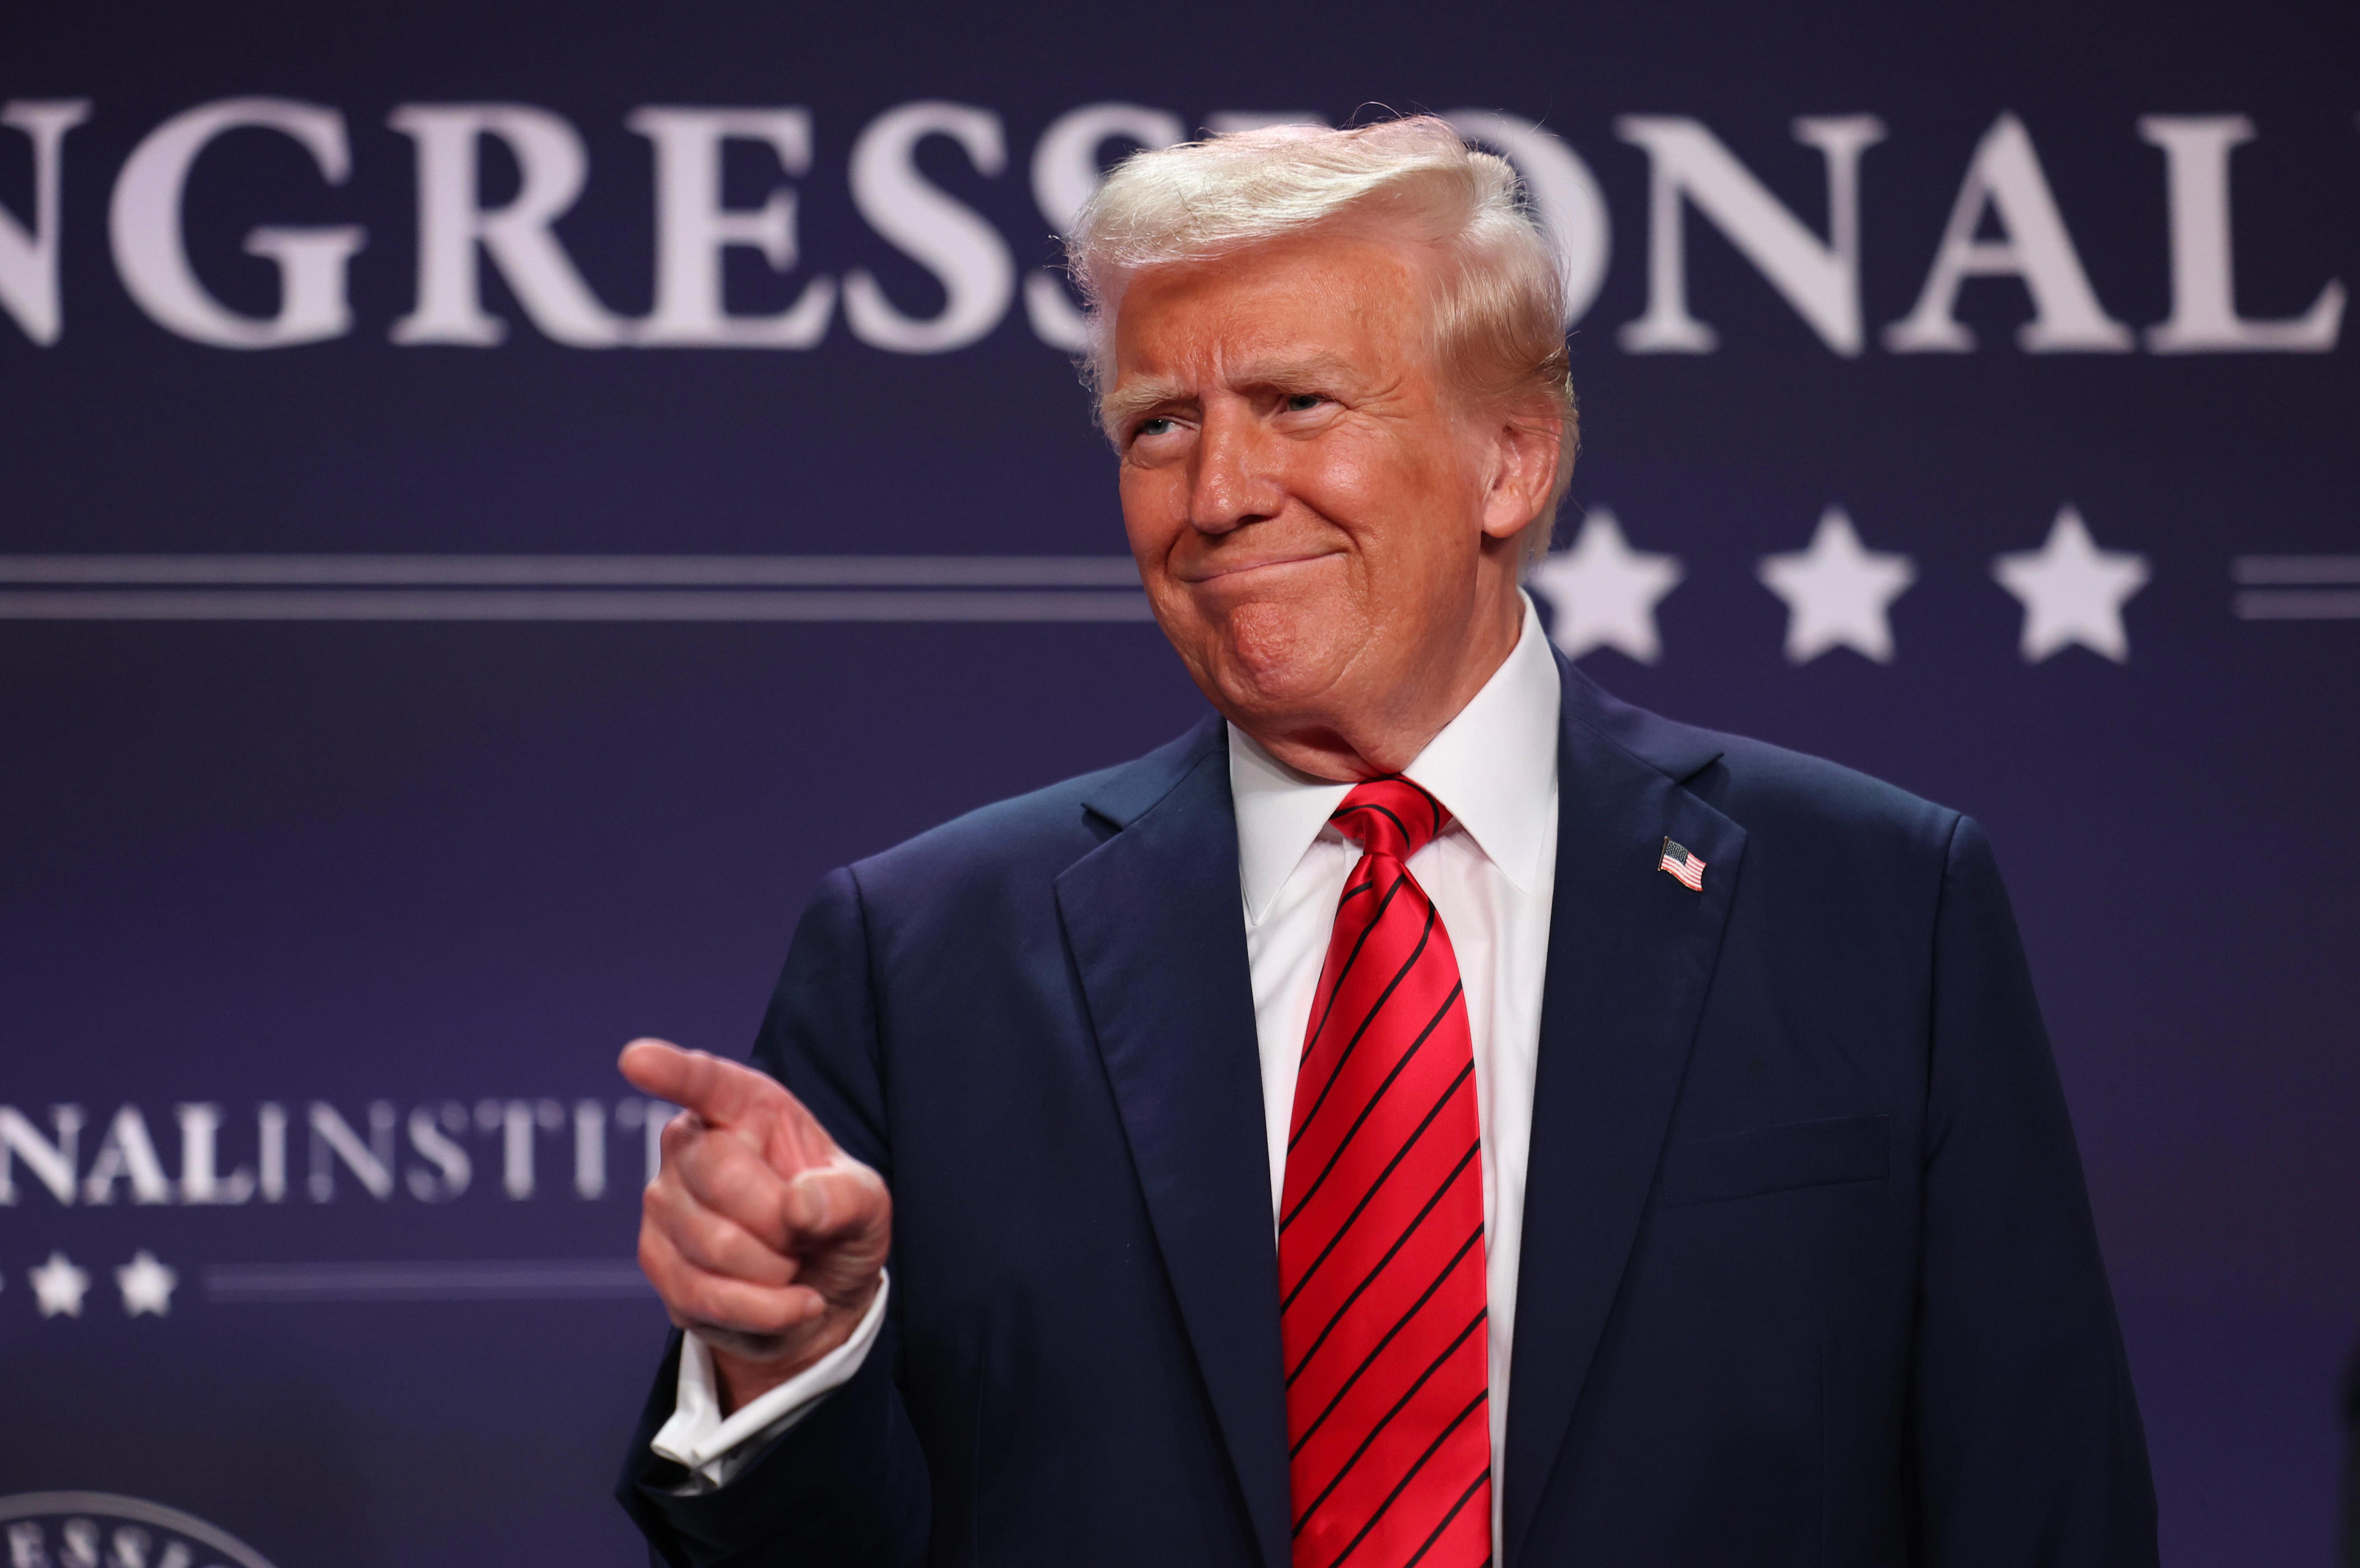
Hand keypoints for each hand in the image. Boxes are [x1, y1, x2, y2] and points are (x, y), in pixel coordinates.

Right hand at [619, 1037, 890, 1412]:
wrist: (817, 1292)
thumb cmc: (836, 1224)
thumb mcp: (868, 1204)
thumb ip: (846, 1197)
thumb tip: (799, 1206)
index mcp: (747, 1108)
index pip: (706, 1082)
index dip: (672, 1070)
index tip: (636, 1059)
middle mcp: (692, 1144)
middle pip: (720, 1173)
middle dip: (781, 1222)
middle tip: (805, 1236)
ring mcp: (664, 1201)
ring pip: (713, 1244)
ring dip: (776, 1273)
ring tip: (795, 1267)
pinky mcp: (656, 1260)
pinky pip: (703, 1295)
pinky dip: (761, 1312)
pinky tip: (789, 1304)